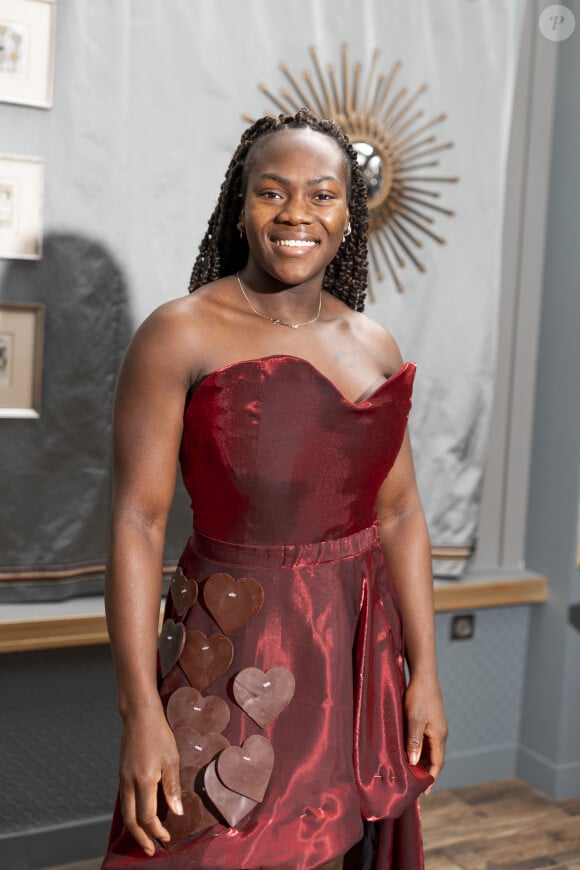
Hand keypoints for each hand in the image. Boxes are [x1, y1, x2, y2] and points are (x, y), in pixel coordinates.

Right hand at [119, 706, 182, 855]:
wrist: (139, 715)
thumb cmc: (158, 734)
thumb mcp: (171, 758)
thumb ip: (172, 787)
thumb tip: (177, 812)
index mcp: (143, 781)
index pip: (147, 817)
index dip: (156, 831)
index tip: (166, 837)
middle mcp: (129, 783)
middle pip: (131, 820)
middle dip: (140, 838)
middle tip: (150, 850)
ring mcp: (123, 778)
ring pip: (125, 812)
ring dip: (135, 828)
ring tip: (145, 837)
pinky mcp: (122, 773)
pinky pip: (125, 800)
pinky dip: (131, 814)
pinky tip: (139, 815)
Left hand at [404, 675, 447, 794]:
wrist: (423, 675)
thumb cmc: (418, 696)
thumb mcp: (414, 719)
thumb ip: (414, 741)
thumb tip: (414, 763)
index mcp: (439, 736)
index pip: (437, 764)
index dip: (431, 779)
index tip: (424, 793)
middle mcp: (440, 733)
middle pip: (435, 759)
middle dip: (426, 773)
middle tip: (414, 786)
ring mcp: (436, 727)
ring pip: (431, 750)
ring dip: (423, 762)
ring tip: (411, 773)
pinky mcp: (431, 721)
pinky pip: (427, 741)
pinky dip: (420, 750)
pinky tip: (410, 752)